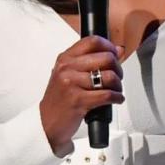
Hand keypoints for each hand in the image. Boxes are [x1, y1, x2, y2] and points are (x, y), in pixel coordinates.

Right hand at [40, 35, 124, 156]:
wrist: (46, 123)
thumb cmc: (59, 100)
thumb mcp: (68, 75)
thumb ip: (90, 61)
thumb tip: (117, 50)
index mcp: (65, 59)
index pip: (92, 41)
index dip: (109, 47)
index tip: (114, 54)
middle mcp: (67, 68)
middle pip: (105, 58)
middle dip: (118, 68)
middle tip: (117, 77)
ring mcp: (72, 84)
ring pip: (109, 77)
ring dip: (118, 85)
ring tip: (116, 90)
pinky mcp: (79, 101)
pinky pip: (107, 95)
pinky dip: (117, 97)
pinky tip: (116, 99)